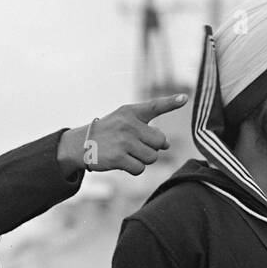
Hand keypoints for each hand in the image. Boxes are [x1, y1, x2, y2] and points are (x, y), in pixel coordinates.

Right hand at [57, 94, 187, 178]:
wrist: (81, 144)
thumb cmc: (109, 132)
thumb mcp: (124, 120)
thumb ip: (147, 128)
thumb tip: (167, 145)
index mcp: (131, 112)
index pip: (155, 106)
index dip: (171, 102)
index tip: (184, 98)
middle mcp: (128, 124)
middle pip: (160, 142)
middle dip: (153, 148)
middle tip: (137, 146)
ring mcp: (124, 141)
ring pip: (152, 157)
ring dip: (143, 160)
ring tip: (128, 154)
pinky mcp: (118, 157)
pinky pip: (140, 168)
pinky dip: (134, 169)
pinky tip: (123, 162)